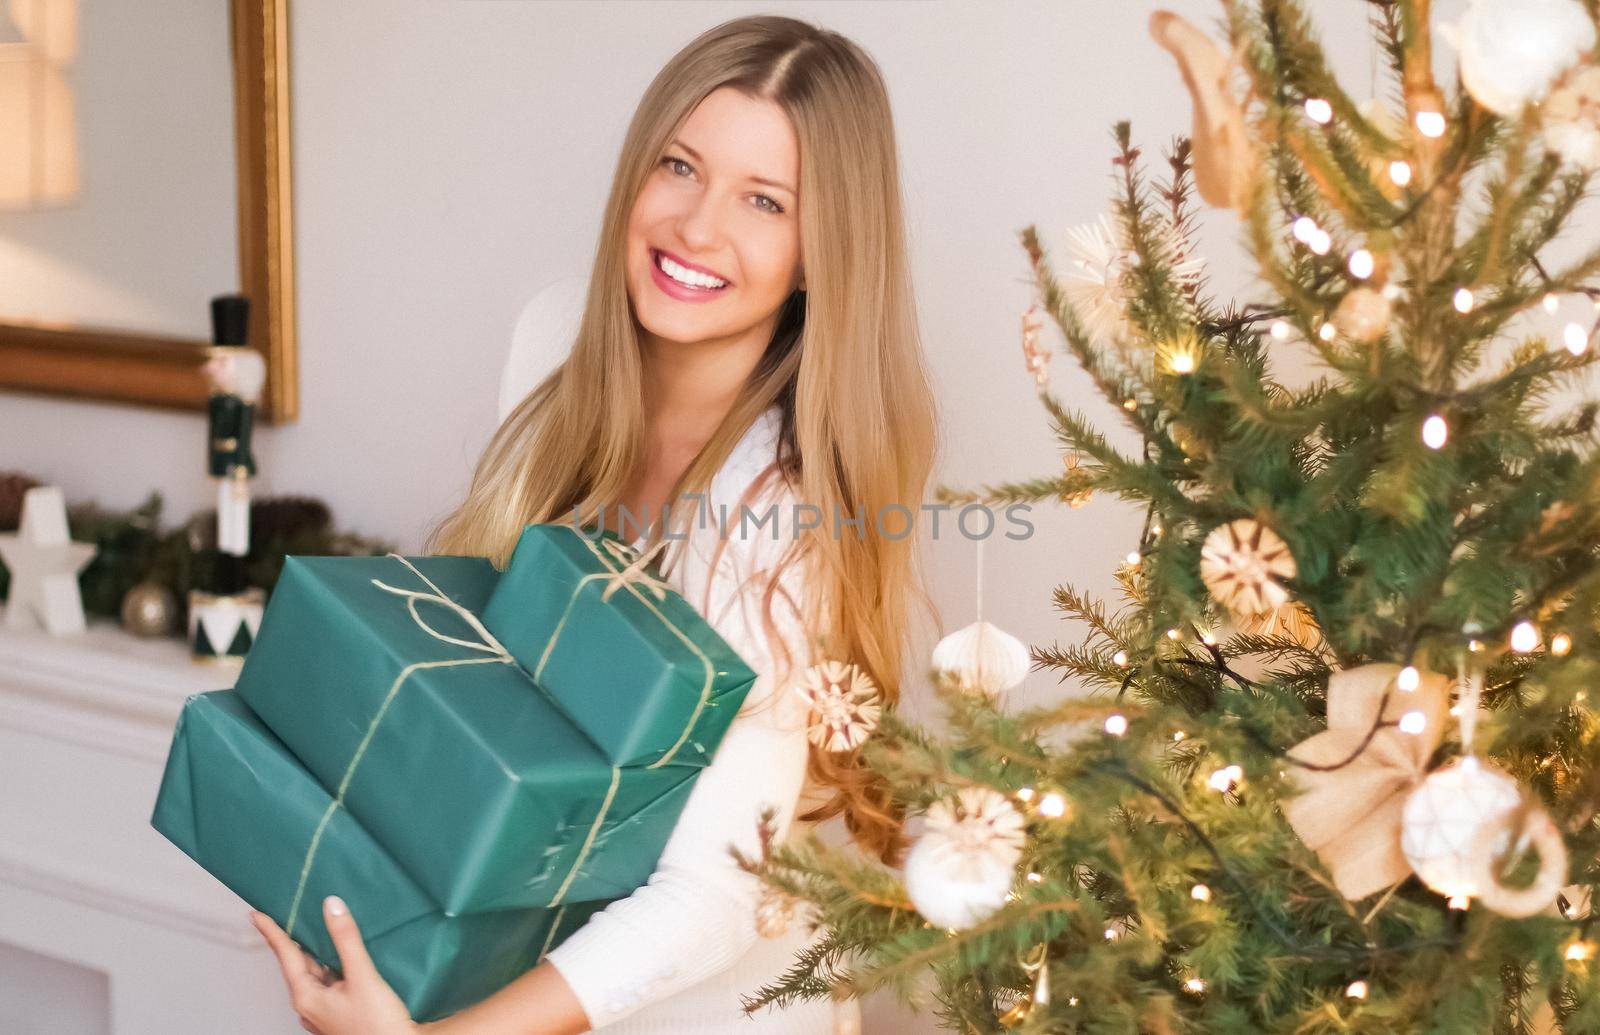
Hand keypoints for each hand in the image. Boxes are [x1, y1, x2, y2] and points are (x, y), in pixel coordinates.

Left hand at [251, 896, 417, 1034]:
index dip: (272, 932)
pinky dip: (332, 966)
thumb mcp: (362, 977)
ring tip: (318, 928)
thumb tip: (331, 906)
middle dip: (294, 940)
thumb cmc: (377, 1025)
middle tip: (290, 914)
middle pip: (299, 964)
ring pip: (316, 974)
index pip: (285, 955)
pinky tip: (344, 958)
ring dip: (316, 952)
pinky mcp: (340, 1013)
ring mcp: (324, 1011)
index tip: (257, 915)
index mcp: (307, 996)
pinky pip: (330, 983)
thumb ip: (346, 940)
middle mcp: (311, 1005)